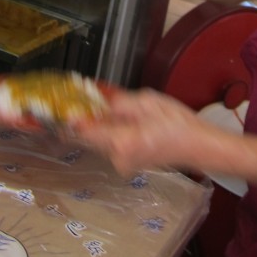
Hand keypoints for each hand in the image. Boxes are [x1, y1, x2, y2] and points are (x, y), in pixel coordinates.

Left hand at [74, 88, 224, 175]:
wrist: (197, 146)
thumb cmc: (178, 124)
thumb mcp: (148, 102)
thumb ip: (117, 100)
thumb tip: (95, 93)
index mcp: (123, 141)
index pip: (83, 130)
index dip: (69, 116)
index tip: (59, 103)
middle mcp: (118, 157)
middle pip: (85, 136)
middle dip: (80, 117)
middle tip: (75, 99)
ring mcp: (120, 163)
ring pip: (96, 139)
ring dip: (94, 122)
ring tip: (100, 104)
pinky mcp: (124, 163)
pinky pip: (107, 144)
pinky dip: (107, 129)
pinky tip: (116, 118)